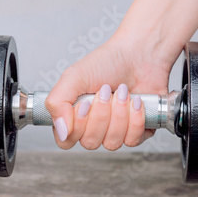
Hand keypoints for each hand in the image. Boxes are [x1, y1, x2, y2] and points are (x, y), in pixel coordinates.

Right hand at [45, 33, 174, 149]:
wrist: (140, 54)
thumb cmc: (108, 62)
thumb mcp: (74, 77)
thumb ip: (57, 103)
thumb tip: (61, 132)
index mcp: (74, 115)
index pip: (66, 140)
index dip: (77, 126)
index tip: (86, 104)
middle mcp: (93, 126)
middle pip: (90, 142)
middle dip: (101, 114)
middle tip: (105, 91)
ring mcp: (115, 131)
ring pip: (112, 143)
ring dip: (119, 114)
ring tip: (122, 91)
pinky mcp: (137, 131)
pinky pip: (133, 140)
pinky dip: (135, 118)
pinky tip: (136, 101)